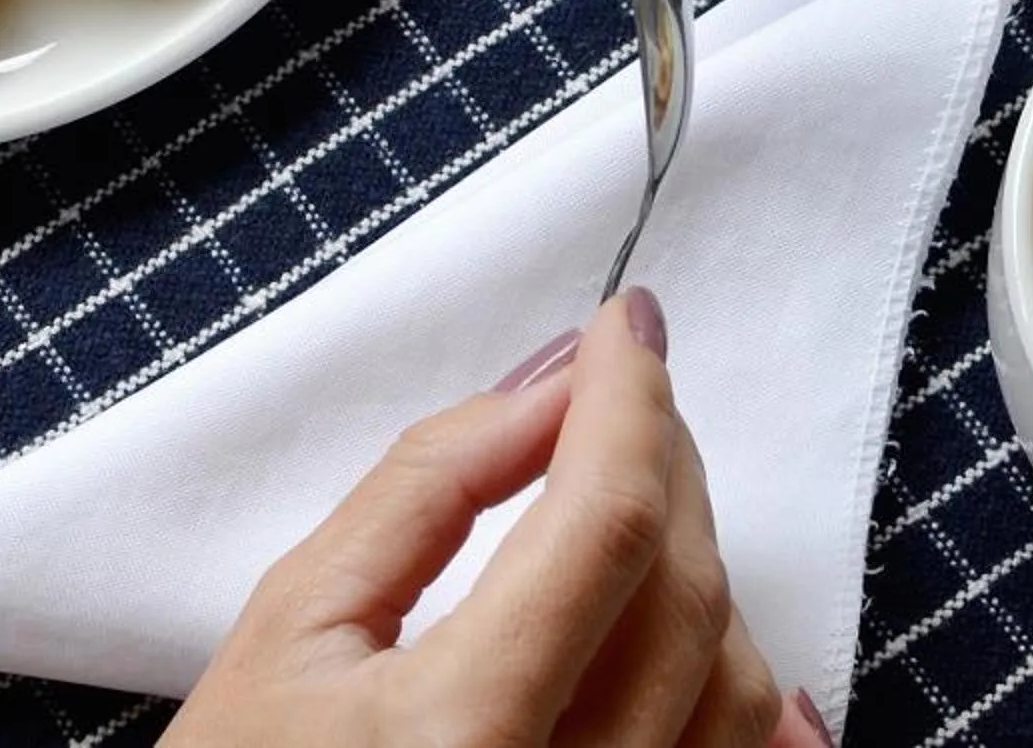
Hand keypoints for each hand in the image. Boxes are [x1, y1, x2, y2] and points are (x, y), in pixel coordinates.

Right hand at [165, 290, 834, 747]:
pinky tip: (707, 619)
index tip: (626, 326)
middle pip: (686, 595)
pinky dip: (740, 685)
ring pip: (736, 687)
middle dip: (665, 460)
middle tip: (622, 389)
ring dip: (698, 565)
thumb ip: (424, 491)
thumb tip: (544, 389)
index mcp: (458, 737)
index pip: (604, 527)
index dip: (628, 402)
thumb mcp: (293, 623)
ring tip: (626, 499)